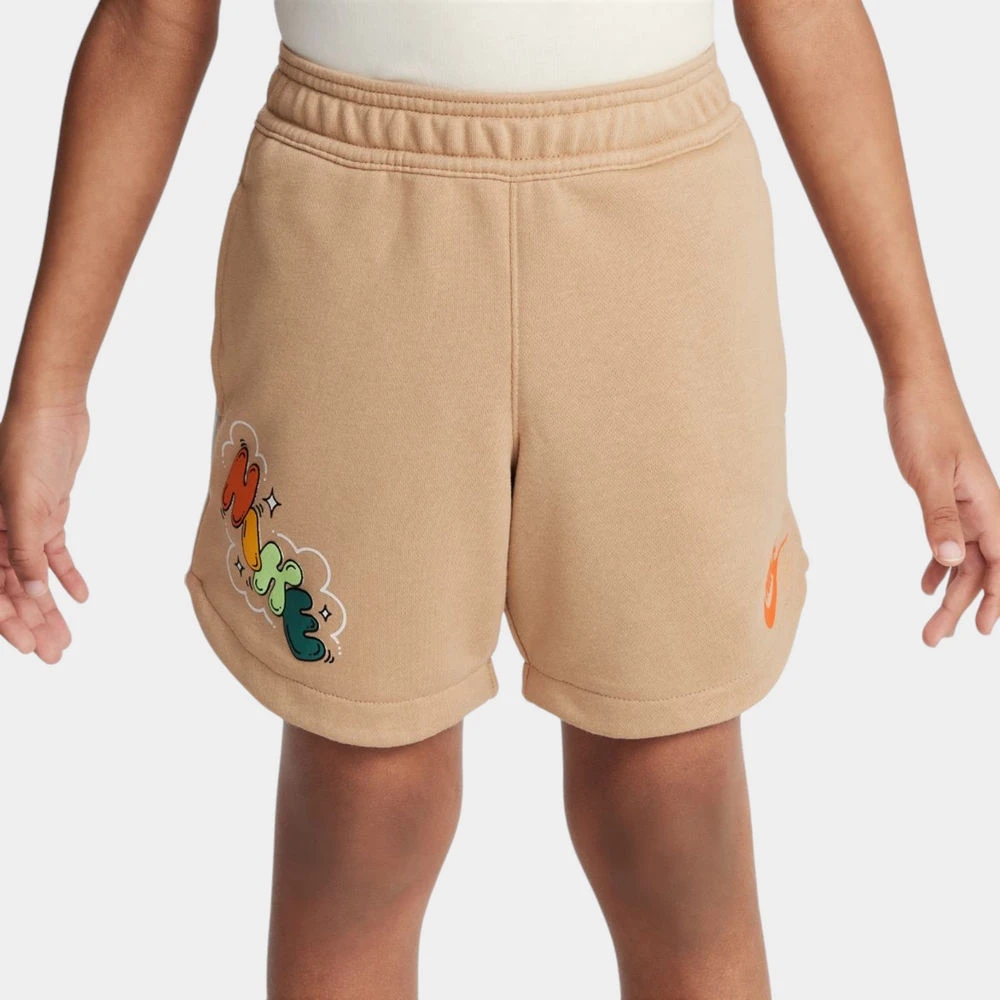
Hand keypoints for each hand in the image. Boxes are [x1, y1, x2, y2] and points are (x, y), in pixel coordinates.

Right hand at [0, 403, 89, 662]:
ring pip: (34, 576)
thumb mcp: (25, 501)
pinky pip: (54, 553)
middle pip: (13, 589)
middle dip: (32, 623)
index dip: (7, 621)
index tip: (27, 648)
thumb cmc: (27, 447)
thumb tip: (30, 591)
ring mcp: (22, 523)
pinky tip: (81, 598)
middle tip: (54, 654)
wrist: (51, 410)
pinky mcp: (47, 514)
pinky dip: (66, 576)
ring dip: (50, 607)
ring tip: (67, 637)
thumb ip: (24, 548)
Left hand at [885, 375, 999, 645]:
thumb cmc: (924, 422)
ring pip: (964, 557)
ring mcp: (964, 501)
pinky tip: (926, 582)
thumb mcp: (927, 472)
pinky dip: (940, 563)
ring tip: (930, 624)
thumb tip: (954, 561)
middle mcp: (981, 506)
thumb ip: (940, 516)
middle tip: (932, 640)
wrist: (915, 385)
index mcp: (986, 503)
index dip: (995, 598)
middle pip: (980, 568)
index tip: (980, 631)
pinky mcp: (944, 493)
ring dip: (949, 591)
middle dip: (959, 606)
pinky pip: (950, 538)